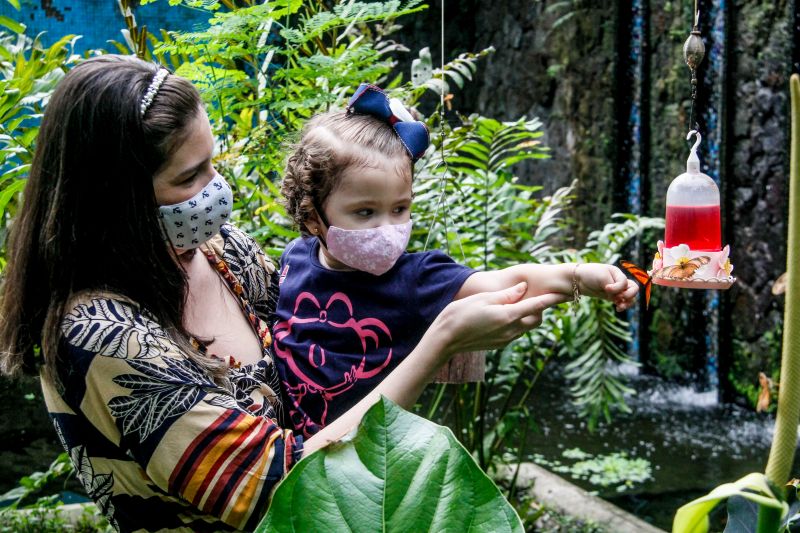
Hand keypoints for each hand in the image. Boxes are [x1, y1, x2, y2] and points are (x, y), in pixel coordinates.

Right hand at [433, 282, 570, 354]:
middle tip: (537, 296)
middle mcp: (510, 330)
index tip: (563, 293)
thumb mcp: (483, 299)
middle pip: (535, 319)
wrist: (445, 340)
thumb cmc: (460, 315)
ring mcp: (505, 340)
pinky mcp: (499, 344)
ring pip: (525, 327)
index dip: (550, 299)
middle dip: (539, 309)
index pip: (536, 306)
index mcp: (507, 316)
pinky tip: (505, 315)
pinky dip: (516, 323)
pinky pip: (515, 332)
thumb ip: (506, 295)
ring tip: (520, 304)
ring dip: (527, 316)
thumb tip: (523, 288)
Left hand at [575, 263, 638, 311]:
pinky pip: (623, 302)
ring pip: (630, 297)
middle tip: (619, 298)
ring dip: (628, 303)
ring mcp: (616, 289)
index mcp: (617, 273)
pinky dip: (623, 306)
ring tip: (620, 307)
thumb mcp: (602, 277)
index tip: (606, 288)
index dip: (617, 287)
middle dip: (629, 295)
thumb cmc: (590, 274)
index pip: (625, 282)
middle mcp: (619, 280)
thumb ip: (614, 286)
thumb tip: (619, 297)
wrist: (577, 280)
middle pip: (634, 289)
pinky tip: (618, 309)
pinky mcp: (612, 297)